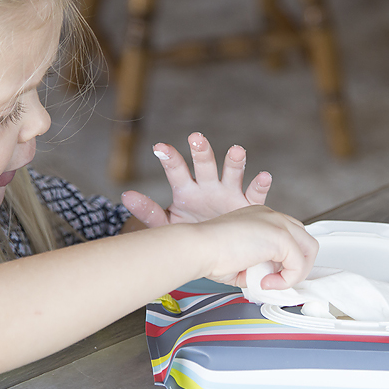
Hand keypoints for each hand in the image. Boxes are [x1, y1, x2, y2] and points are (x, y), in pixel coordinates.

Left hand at [121, 132, 271, 227]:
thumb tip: (124, 195)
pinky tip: (263, 176)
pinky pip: (255, 194)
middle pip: (205, 165)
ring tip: (236, 151)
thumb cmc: (190, 233)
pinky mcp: (247, 206)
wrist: (217, 251)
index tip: (159, 147)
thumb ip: (148, 211)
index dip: (169, 159)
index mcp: (187, 190)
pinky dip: (259, 185)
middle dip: (201, 151)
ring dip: (234, 162)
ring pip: (232, 173)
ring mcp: (229, 193)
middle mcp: (208, 187)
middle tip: (196, 138)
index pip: (176, 171)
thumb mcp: (167, 225)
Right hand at [192, 205, 318, 289]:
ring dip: (295, 272)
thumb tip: (269, 281)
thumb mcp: (241, 261)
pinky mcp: (280, 236)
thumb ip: (259, 268)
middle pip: (304, 239)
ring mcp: (277, 223)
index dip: (285, 259)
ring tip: (272, 283)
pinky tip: (266, 282)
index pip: (289, 235)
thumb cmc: (208, 253)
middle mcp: (271, 216)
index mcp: (260, 217)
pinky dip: (287, 279)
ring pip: (309, 249)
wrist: (198, 247)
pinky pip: (298, 263)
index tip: (271, 275)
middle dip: (296, 265)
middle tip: (276, 281)